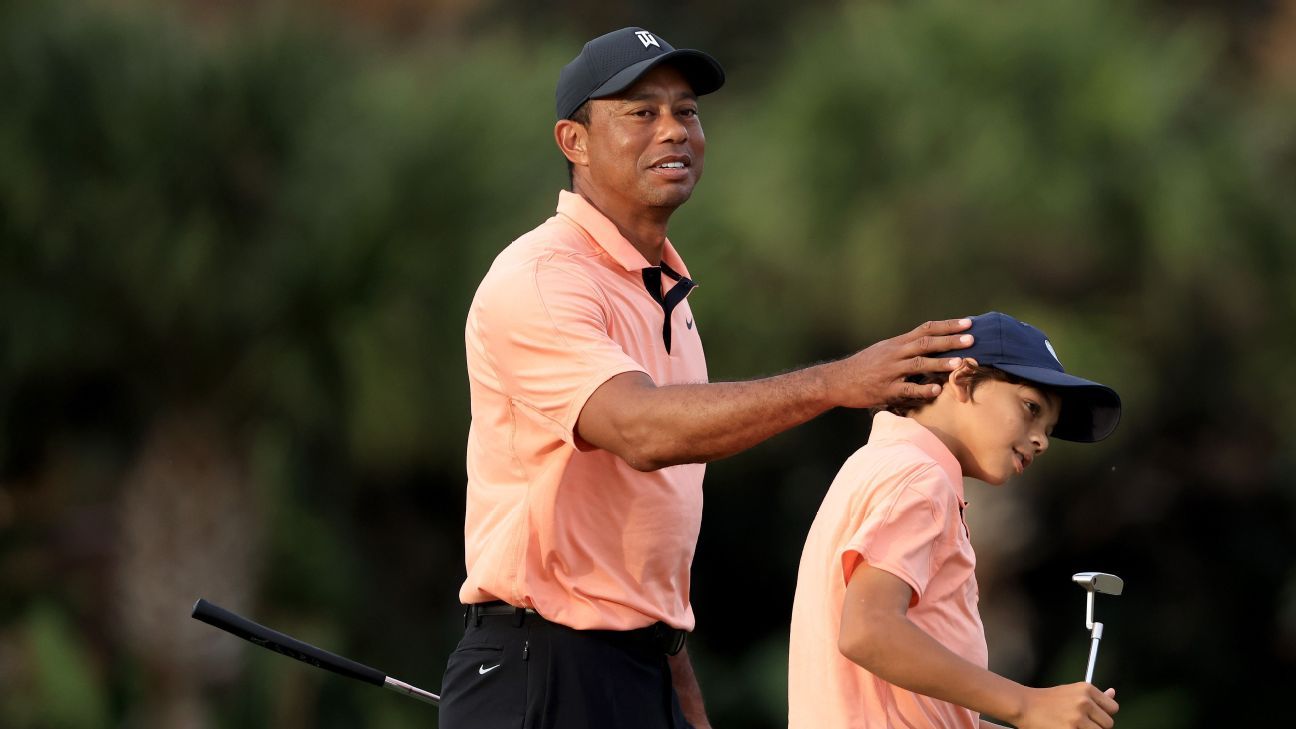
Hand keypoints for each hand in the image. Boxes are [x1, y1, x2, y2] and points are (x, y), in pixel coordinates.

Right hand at [825, 318, 973, 407]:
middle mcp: (895, 354)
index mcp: (897, 343)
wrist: (838, 380)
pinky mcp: (886, 390)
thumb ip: (907, 347)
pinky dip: (922, 389)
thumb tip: (932, 342)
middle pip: (926, 344)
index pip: (926, 329)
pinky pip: (907, 389)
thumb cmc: (865, 366)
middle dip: (949, 341)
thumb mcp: (884, 350)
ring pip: (918, 364)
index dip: (948, 326)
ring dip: (940, 363)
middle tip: (971, 339)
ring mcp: (891, 372)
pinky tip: (936, 390)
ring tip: (959, 363)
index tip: (968, 323)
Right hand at [1013, 684, 1117, 728]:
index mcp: (1087, 689)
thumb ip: (1094, 696)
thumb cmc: (1047, 700)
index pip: (1113, 708)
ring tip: (1072, 726)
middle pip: (1108, 723)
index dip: (1103, 714)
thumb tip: (1112, 693)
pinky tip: (1066, 728)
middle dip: (1096, 726)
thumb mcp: (1071, 692)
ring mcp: (1078, 718)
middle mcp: (1084, 701)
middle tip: (1080, 723)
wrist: (1024, 705)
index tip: (1093, 716)